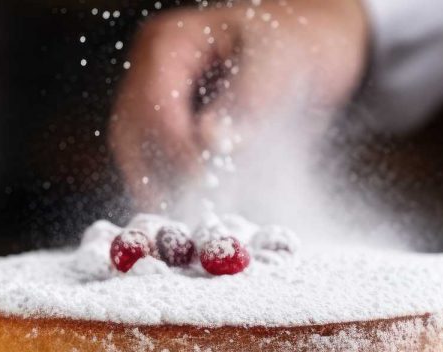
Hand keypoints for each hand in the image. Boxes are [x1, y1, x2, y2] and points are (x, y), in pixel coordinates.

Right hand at [110, 0, 368, 208]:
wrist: (311, 41)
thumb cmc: (296, 41)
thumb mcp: (277, 65)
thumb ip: (246, 103)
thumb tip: (211, 143)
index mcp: (169, 41)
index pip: (153, 104)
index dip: (176, 149)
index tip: (206, 183)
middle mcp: (151, 68)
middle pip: (131, 132)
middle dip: (157, 176)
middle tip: (191, 215)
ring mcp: (156, 95)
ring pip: (136, 152)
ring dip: (161, 188)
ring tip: (194, 220)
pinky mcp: (171, 122)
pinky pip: (157, 159)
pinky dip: (175, 185)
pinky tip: (199, 211)